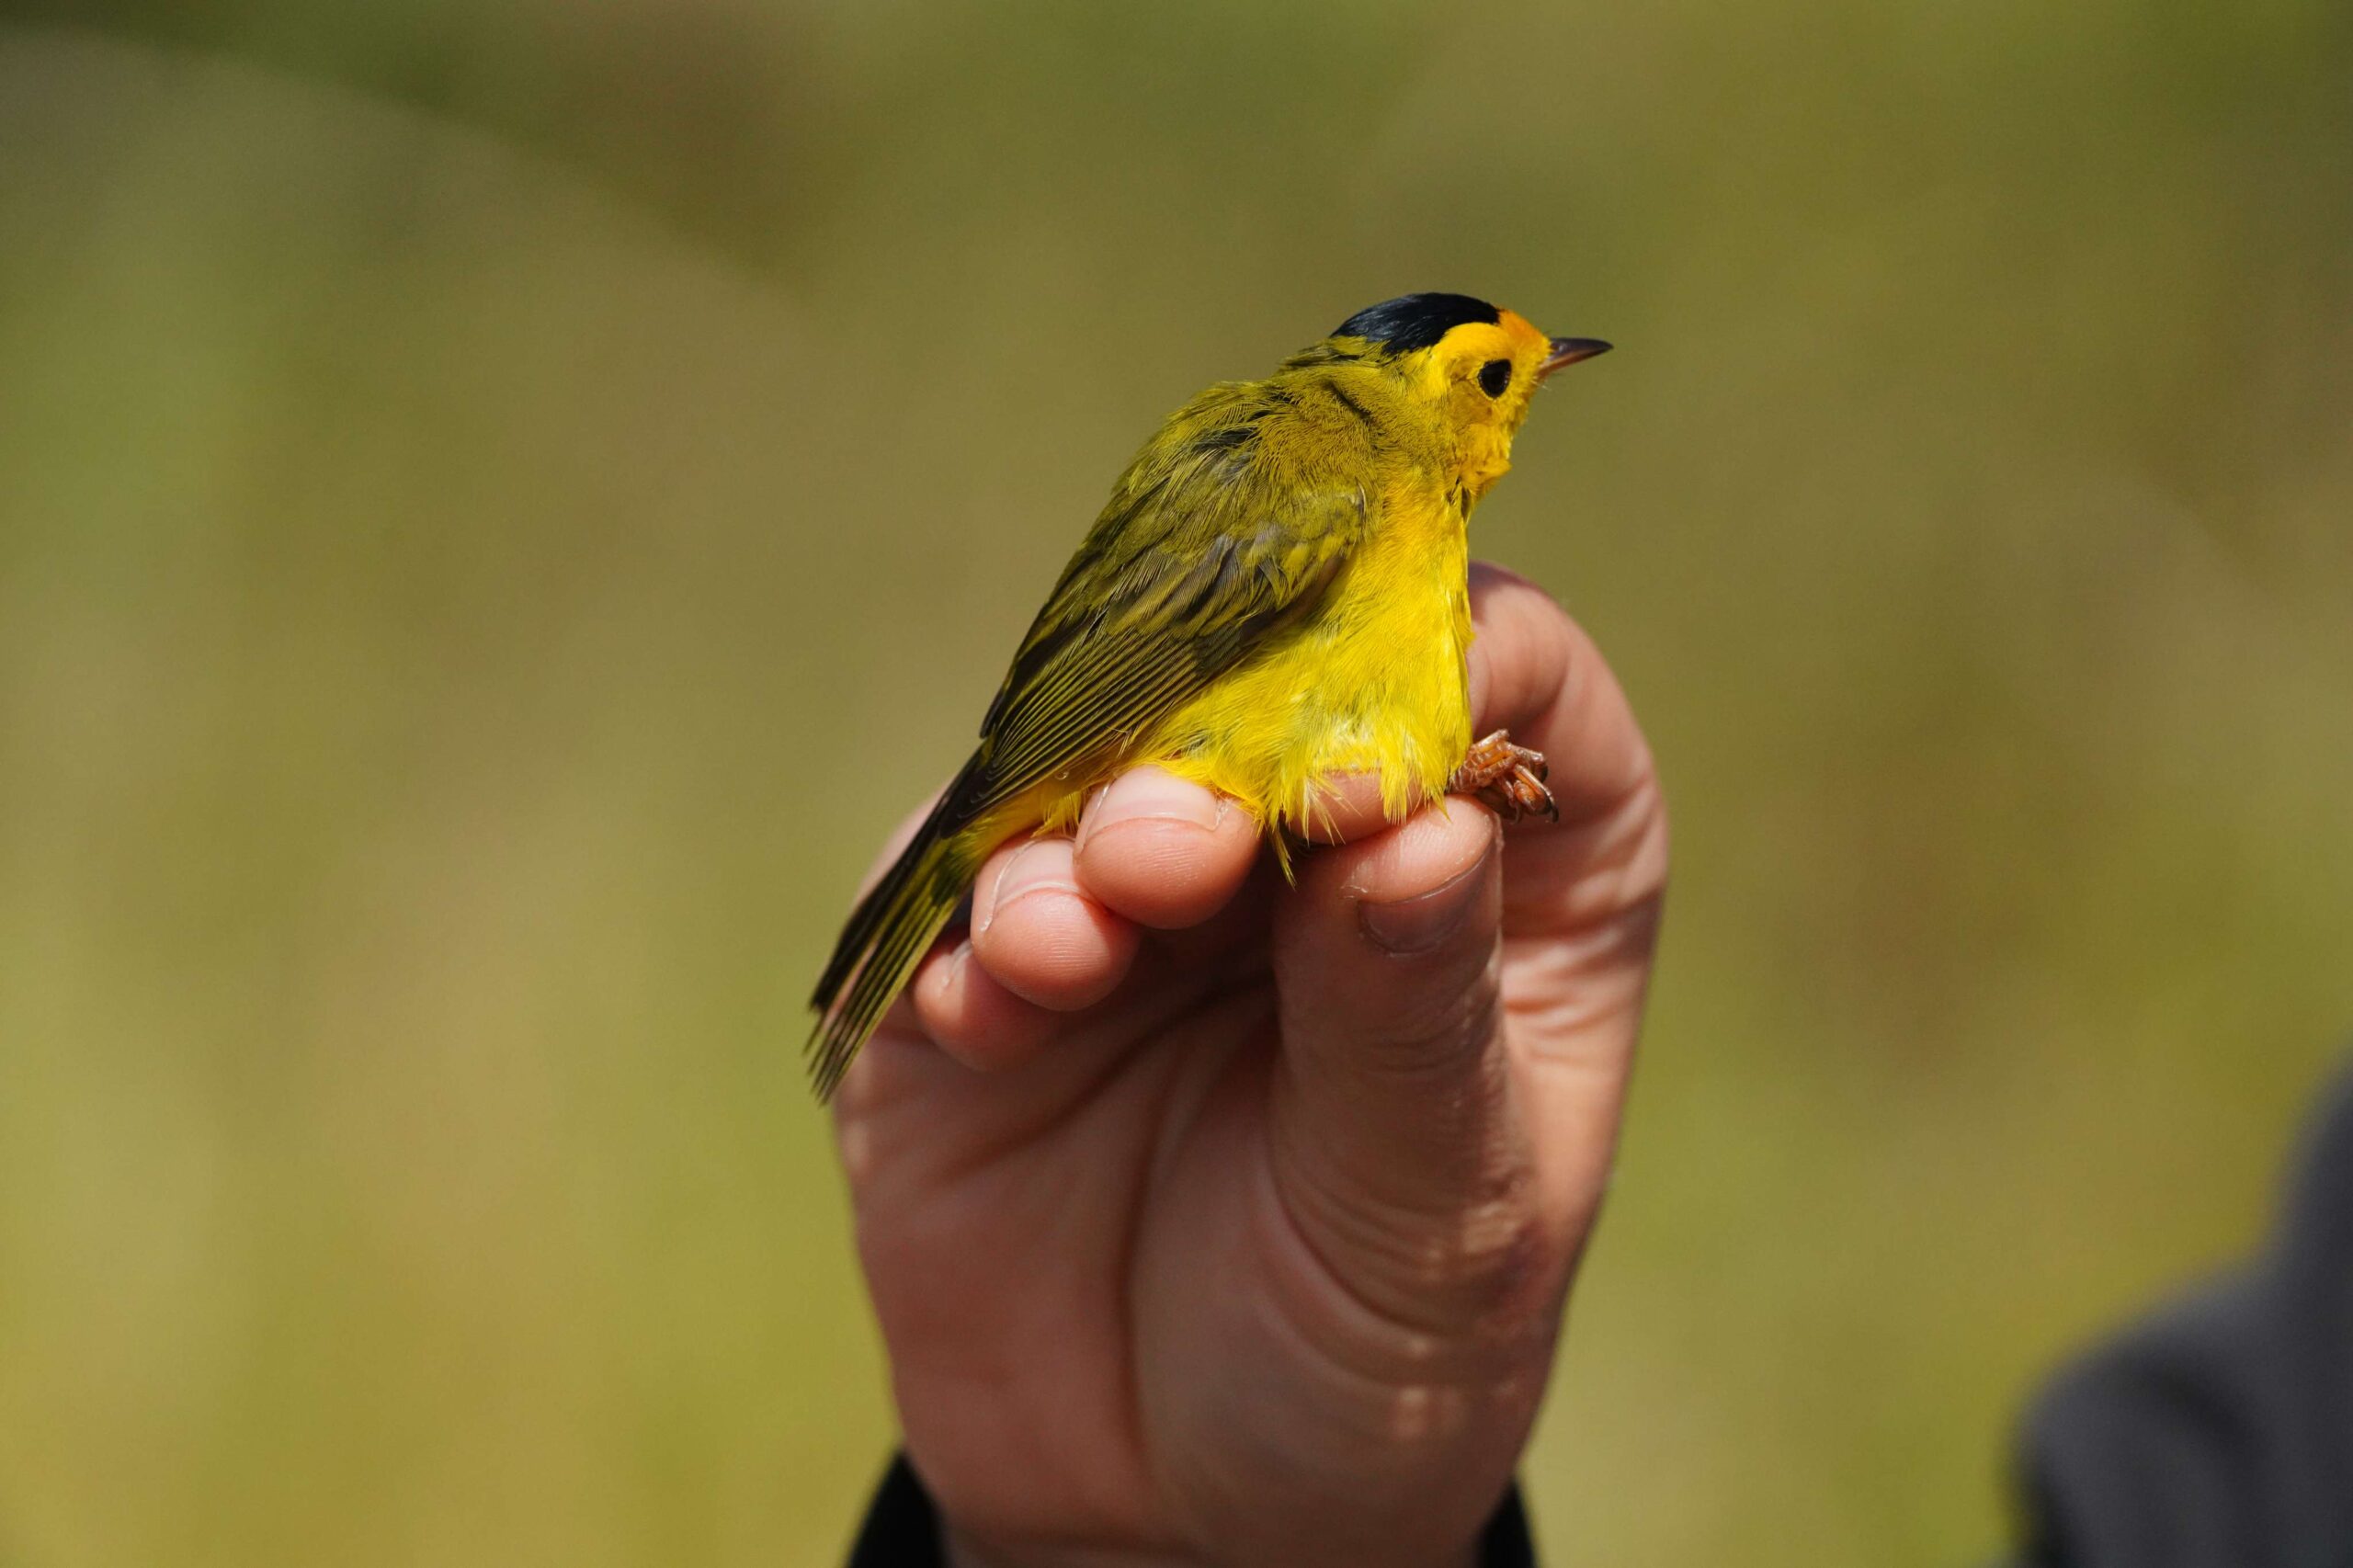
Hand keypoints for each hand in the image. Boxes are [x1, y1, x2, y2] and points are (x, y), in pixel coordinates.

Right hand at [833, 564, 1667, 1567]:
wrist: (1181, 1519)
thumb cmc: (1375, 1354)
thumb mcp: (1439, 1218)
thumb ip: (1413, 1021)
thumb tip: (1416, 824)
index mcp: (1501, 875)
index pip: (1501, 672)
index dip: (1433, 671)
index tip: (1365, 773)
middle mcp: (1316, 851)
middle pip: (1277, 687)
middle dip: (1217, 748)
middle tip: (1177, 848)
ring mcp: (1143, 903)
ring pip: (1100, 773)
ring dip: (1078, 840)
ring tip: (1071, 944)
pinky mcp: (989, 977)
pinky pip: (963, 900)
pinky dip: (972, 937)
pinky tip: (991, 1016)